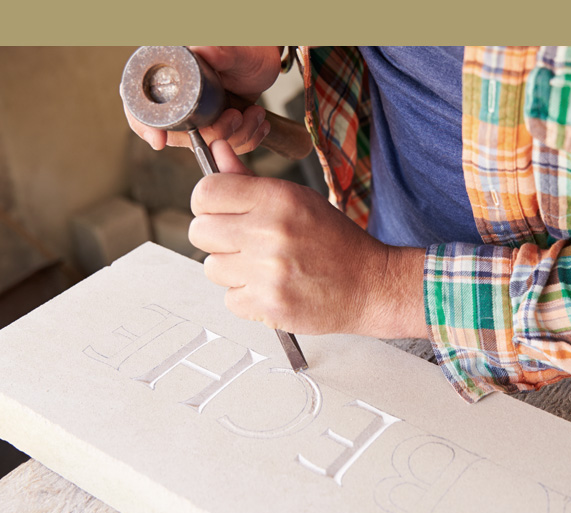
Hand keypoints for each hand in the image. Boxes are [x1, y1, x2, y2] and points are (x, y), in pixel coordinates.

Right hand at [123, 46, 280, 153]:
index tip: (159, 140)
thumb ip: (221, 50)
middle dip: (212, 133)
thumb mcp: (237, 51)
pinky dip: (246, 140)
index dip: (144, 125)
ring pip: (206, 145)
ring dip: (236, 136)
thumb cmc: (247, 50)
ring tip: (253, 113)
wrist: (264, 61)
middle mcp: (178, 100)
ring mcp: (196, 117)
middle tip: (235, 116)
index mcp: (168, 76)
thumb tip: (203, 49)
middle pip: (178, 135)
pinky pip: (225, 149)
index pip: (140, 106)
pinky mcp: (214, 128)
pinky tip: (257, 122)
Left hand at [189, 141, 426, 337]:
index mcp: (277, 199)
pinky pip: (229, 298)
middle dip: (215, 237)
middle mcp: (270, 232)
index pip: (206, 192)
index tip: (219, 211)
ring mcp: (268, 271)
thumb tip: (217, 150)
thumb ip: (250, 180)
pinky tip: (271, 287)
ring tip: (262, 267)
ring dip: (231, 269)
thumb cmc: (336, 242)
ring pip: (211, 268)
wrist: (371, 286)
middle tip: (241, 243)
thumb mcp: (299, 199)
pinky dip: (246, 297)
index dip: (207, 203)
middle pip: (199, 231)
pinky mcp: (268, 304)